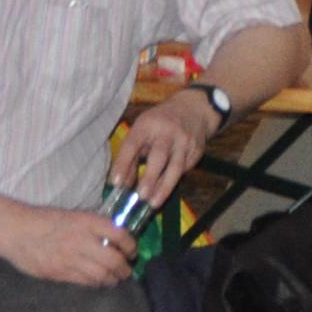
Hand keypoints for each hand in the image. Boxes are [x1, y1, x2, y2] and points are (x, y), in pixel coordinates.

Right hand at [2, 201, 137, 287]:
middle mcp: (82, 240)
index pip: (119, 234)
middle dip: (124, 268)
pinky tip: (98, 281)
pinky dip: (96, 283)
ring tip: (115, 278)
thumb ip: (92, 226)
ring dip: (112, 278)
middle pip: (113, 259)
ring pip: (101, 274)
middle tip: (127, 269)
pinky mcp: (61, 273)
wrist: (17, 231)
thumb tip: (113, 237)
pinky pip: (85, 282)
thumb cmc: (45, 220)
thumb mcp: (72, 215)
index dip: (130, 245)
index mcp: (86, 221)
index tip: (132, 250)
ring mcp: (71, 258)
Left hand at [108, 93, 214, 211]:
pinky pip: (185, 170)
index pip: (132, 144)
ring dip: (164, 187)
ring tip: (153, 203)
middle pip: (158, 156)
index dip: (123, 164)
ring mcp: (184, 141)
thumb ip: (132, 155)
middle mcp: (166, 132)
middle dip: (149, 177)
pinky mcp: (196, 151)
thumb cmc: (160, 122)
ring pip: (175, 167)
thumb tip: (122, 183)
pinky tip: (164, 192)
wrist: (194, 108)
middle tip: (140, 196)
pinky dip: (173, 182)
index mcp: (147, 124)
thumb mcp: (142, 130)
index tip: (115, 183)